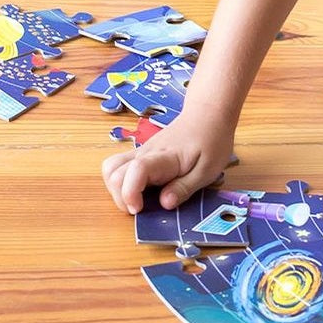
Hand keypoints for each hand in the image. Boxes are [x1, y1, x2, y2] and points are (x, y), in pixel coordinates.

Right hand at [102, 112, 235, 214]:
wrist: (208, 114)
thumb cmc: (211, 140)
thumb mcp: (208, 170)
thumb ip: (184, 188)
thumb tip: (164, 204)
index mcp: (164, 157)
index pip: (135, 171)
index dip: (130, 193)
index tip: (139, 209)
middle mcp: (145, 153)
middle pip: (113, 173)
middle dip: (121, 197)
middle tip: (142, 208)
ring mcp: (140, 152)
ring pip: (110, 168)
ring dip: (117, 189)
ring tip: (138, 200)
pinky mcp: (141, 153)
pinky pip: (119, 167)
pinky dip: (122, 182)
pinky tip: (142, 189)